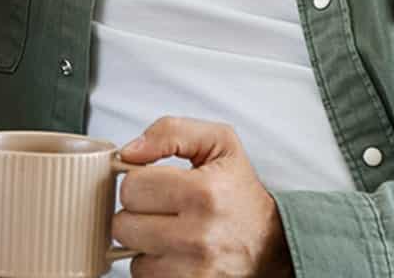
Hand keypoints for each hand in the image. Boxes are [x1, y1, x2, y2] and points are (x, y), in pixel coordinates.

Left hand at [112, 117, 292, 277]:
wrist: (270, 241)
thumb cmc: (239, 190)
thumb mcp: (219, 142)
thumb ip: (170, 132)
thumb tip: (129, 152)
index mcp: (204, 191)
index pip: (132, 186)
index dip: (139, 182)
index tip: (156, 185)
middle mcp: (199, 234)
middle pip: (123, 225)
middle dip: (136, 214)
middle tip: (162, 209)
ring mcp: (194, 268)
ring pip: (130, 255)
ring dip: (144, 243)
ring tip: (169, 231)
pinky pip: (145, 277)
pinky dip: (154, 265)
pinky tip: (174, 253)